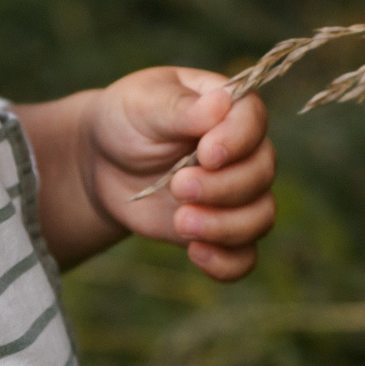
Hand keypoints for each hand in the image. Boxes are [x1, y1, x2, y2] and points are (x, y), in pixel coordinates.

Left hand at [85, 66, 275, 279]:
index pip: (254, 121)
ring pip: (260, 217)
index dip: (238, 141)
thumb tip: (222, 102)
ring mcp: (236, 193)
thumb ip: (180, 107)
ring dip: (226, 226)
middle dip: (223, 187)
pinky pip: (243, 256)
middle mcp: (243, 151)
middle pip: (262, 173)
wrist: (103, 164)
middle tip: (177, 187)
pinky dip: (227, 262)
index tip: (205, 154)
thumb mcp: (143, 104)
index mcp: (229, 108)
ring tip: (180, 222)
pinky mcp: (221, 230)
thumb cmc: (126, 121)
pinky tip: (196, 254)